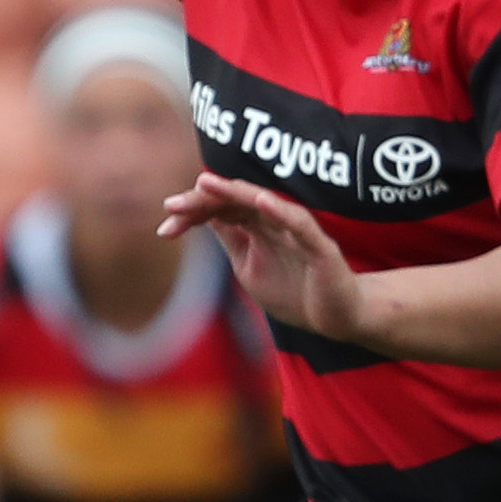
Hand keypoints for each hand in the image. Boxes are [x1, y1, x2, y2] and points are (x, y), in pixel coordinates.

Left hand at [161, 176, 370, 341]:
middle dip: (202, 201)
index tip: (164, 226)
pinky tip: (261, 200)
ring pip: (263, 204)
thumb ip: (231, 241)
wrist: (336, 318)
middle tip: (170, 203)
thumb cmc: (295, 292)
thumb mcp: (249, 267)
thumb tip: (202, 218)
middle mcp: (275, 222)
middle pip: (235, 202)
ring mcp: (297, 231)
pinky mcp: (320, 246)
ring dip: (234, 192)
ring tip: (205, 183)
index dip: (193, 214)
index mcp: (257, 228)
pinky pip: (299, 224)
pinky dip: (281, 211)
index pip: (221, 211)